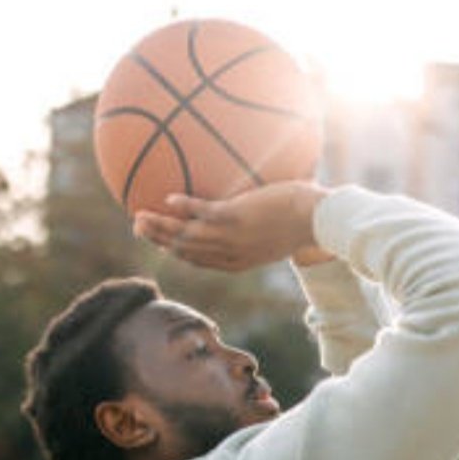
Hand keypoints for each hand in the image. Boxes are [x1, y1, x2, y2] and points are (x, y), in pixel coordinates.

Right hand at [133, 182, 331, 271]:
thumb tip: (264, 203)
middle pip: (186, 250)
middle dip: (160, 241)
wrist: (319, 220)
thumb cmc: (306, 220)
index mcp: (238, 260)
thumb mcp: (280, 229)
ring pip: (187, 235)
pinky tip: (170, 198)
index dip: (179, 253)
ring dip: (161, 228)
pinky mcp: (236, 217)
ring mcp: (231, 236)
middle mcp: (230, 253)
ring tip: (140, 217)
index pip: (201, 260)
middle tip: (139, 230)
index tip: (163, 245)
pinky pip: (203, 212)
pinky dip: (186, 207)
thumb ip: (262, 222)